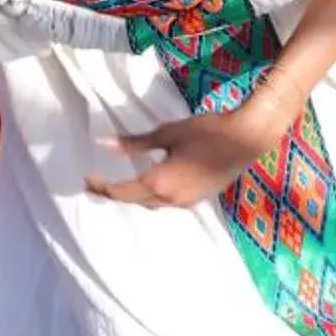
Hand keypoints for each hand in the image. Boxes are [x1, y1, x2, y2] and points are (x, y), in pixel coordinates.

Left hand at [87, 104, 285, 209]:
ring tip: (124, 183)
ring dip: (135, 196)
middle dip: (115, 193)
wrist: (249, 138)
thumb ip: (135, 143)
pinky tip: (155, 183)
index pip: (120, 191)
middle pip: (134, 201)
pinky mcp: (200, 198)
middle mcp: (170, 199)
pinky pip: (168, 202)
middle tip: (99, 182)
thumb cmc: (207, 131)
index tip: (86, 179)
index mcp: (158, 182)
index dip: (101, 186)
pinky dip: (154, 195)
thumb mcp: (168, 133)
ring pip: (152, 204)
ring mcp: (187, 201)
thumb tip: (103, 144)